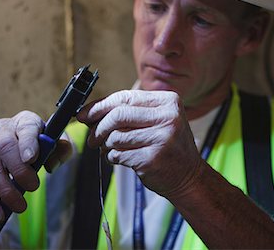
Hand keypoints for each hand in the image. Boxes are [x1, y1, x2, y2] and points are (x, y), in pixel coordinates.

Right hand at [0, 111, 71, 224]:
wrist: (0, 153)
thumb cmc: (33, 147)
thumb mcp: (51, 145)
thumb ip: (60, 150)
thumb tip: (54, 162)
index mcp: (24, 121)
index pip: (26, 127)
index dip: (28, 142)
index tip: (32, 158)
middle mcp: (1, 129)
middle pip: (5, 147)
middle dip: (19, 170)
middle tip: (34, 187)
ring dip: (5, 190)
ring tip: (20, 207)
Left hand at [77, 90, 202, 197]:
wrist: (189, 176)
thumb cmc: (168, 146)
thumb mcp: (157, 121)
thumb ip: (129, 112)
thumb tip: (89, 113)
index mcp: (169, 101)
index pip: (126, 97)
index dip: (100, 105)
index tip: (84, 114)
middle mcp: (168, 117)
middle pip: (118, 115)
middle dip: (99, 127)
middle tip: (92, 137)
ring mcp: (162, 138)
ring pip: (116, 136)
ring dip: (106, 144)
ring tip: (109, 148)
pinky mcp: (152, 159)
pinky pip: (119, 154)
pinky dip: (112, 157)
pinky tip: (119, 158)